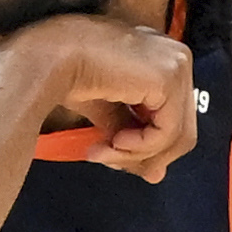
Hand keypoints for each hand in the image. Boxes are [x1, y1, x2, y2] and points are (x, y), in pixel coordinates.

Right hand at [7, 11, 197, 181]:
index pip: (174, 114)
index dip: (149, 145)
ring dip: (137, 154)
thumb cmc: (69, 76)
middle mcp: (177, 56)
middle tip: (107, 161)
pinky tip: (113, 141)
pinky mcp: (170, 77)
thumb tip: (156, 175)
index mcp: (163, 58)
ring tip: (102, 153)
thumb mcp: (110, 113)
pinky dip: (141, 147)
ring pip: (176, 135)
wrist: (50, 59)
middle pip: (182, 127)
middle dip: (144, 154)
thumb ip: (135, 138)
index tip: (113, 157)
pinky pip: (167, 132)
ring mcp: (177, 64)